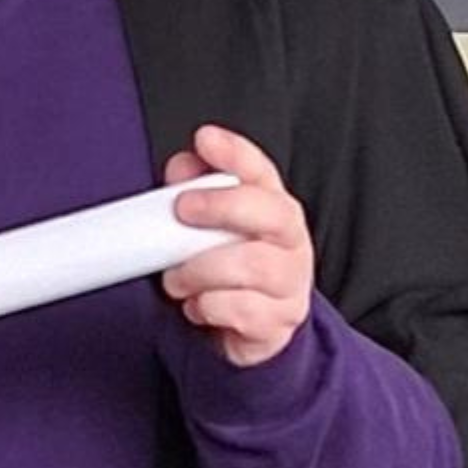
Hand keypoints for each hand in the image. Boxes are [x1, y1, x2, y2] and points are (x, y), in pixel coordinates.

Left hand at [161, 125, 313, 368]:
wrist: (251, 329)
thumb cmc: (228, 269)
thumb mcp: (208, 228)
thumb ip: (194, 193)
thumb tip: (182, 167)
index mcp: (274, 208)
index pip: (262, 172)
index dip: (236, 153)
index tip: (205, 138)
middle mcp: (290, 241)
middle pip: (271, 212)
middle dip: (222, 206)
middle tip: (182, 210)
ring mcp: (289, 284)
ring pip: (252, 266)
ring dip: (201, 270)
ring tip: (177, 279)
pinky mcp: (277, 323)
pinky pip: (241, 310)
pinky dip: (208, 307)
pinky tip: (198, 306)